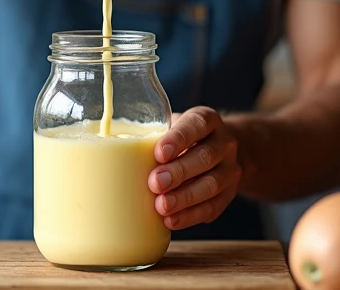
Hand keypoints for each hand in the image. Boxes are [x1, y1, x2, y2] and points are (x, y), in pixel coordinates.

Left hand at [148, 107, 241, 230]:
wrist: (220, 153)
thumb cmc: (183, 139)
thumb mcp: (172, 126)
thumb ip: (152, 135)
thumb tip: (108, 150)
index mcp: (207, 120)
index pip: (196, 125)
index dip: (179, 139)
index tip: (159, 153)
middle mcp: (224, 143)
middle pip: (205, 157)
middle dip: (179, 172)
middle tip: (154, 183)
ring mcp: (230, 170)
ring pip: (212, 184)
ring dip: (185, 197)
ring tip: (161, 206)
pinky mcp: (229, 195)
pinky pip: (212, 207)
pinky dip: (190, 216)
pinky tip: (171, 220)